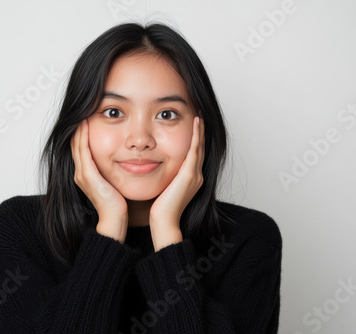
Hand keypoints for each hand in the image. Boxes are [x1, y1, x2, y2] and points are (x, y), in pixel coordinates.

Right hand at [70, 119, 127, 242]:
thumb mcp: (116, 181)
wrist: (115, 221)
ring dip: (80, 126)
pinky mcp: (86, 176)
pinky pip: (82, 151)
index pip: (82, 145)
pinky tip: (86, 123)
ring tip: (84, 110)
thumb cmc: (119, 204)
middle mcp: (81, 172)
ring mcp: (82, 173)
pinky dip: (83, 136)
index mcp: (87, 173)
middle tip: (85, 107)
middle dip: (80, 123)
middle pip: (76, 141)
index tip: (91, 113)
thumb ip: (116, 168)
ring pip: (76, 143)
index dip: (84, 129)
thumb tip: (128, 156)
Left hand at [149, 116, 204, 250]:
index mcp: (190, 179)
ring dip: (200, 131)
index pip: (194, 155)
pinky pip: (195, 150)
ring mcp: (195, 175)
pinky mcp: (190, 175)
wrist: (164, 222)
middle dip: (200, 133)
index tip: (193, 126)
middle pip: (200, 148)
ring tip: (200, 116)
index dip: (195, 140)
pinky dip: (196, 136)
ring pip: (200, 147)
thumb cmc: (160, 209)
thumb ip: (164, 177)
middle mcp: (196, 176)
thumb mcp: (163, 188)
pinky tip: (196, 124)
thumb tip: (154, 167)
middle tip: (200, 116)